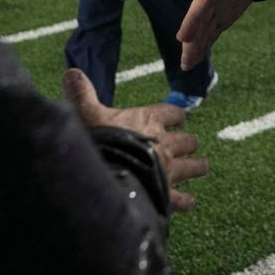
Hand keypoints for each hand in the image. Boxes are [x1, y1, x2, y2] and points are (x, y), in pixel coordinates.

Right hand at [62, 69, 208, 211]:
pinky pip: (180, 198)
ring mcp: (168, 169)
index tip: (179, 118)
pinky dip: (185, 200)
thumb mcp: (87, 113)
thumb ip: (82, 94)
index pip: (171, 113)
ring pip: (190, 167)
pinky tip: (190, 202)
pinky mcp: (165, 192)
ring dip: (197, 167)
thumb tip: (71, 72)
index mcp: (149, 120)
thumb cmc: (99, 139)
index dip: (175, 116)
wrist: (107, 173)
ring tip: (204, 167)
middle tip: (192, 145)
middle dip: (188, 143)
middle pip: (185, 141)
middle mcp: (164, 143)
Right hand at [177, 0, 274, 70]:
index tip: (182, 35)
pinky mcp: (221, 16)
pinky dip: (203, 46)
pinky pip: (210, 32)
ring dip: (195, 47)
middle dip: (191, 37)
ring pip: (202, 29)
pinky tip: (195, 61)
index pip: (204, 0)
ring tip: (187, 66)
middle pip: (199, 19)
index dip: (193, 17)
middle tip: (184, 56)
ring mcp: (216, 7)